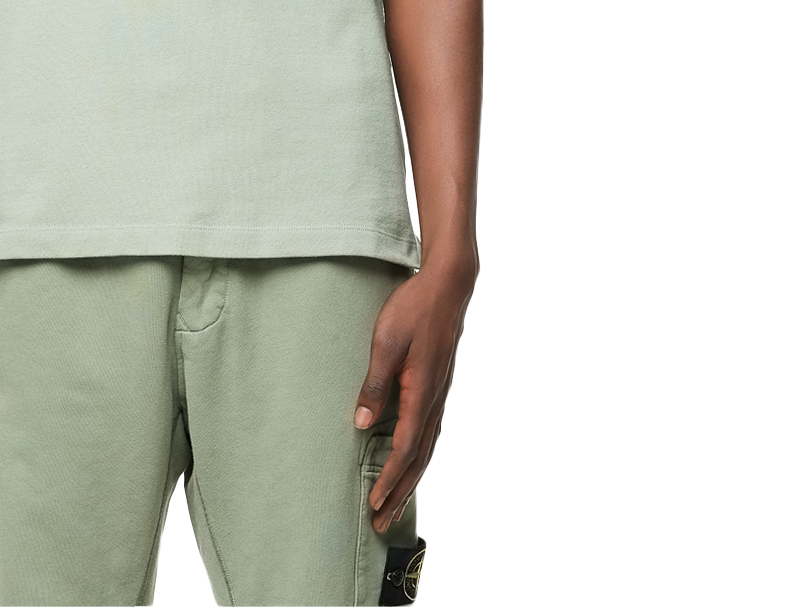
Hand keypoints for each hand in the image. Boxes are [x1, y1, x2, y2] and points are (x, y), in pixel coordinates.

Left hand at [353, 251, 478, 532]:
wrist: (448, 286)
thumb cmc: (414, 309)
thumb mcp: (386, 342)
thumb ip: (375, 383)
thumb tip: (361, 423)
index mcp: (421, 393)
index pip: (404, 449)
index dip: (389, 480)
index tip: (374, 504)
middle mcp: (434, 400)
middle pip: (418, 458)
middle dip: (400, 492)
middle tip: (381, 523)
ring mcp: (439, 394)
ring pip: (427, 448)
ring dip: (410, 478)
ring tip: (394, 502)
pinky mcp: (438, 386)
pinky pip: (430, 432)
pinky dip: (420, 456)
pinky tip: (411, 460)